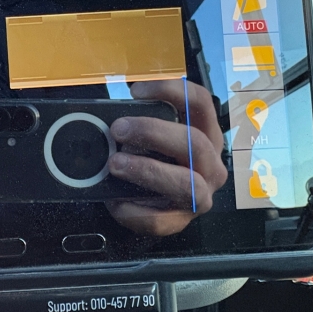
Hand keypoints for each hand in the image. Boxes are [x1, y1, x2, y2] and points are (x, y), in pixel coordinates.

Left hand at [106, 80, 226, 235]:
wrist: (149, 203)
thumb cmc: (149, 160)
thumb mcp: (147, 138)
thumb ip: (135, 124)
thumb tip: (102, 117)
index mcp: (205, 133)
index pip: (200, 103)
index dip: (170, 90)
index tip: (135, 90)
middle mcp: (210, 164)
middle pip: (194, 143)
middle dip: (153, 132)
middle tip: (118, 129)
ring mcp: (200, 195)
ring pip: (185, 183)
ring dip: (147, 170)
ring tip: (115, 164)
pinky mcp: (180, 221)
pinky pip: (159, 219)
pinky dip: (133, 209)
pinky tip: (115, 201)